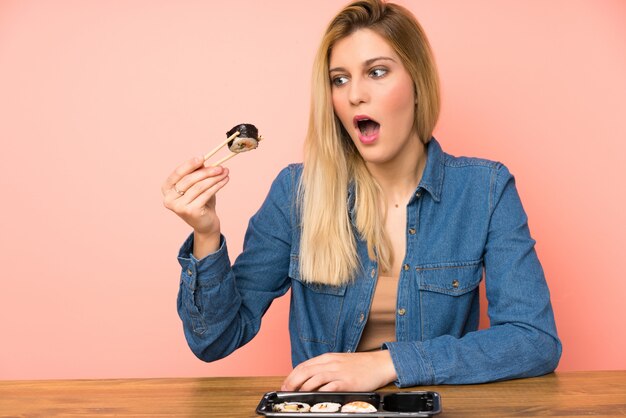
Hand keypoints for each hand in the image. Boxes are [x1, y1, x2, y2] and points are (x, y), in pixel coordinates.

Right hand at [162, 156, 229, 247]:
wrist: (205, 223)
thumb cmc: (200, 201)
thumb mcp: (198, 184)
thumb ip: (197, 173)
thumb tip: (204, 161)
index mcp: (166, 189)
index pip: (177, 173)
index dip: (189, 164)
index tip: (202, 157)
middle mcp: (169, 198)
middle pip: (189, 179)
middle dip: (206, 171)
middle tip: (220, 166)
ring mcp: (178, 206)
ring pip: (199, 186)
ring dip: (214, 178)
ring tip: (225, 172)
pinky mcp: (190, 211)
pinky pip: (206, 194)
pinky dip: (217, 185)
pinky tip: (225, 180)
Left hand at [281, 351, 396, 391]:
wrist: (379, 364)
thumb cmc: (360, 365)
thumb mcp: (339, 362)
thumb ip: (325, 368)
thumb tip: (310, 378)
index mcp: (327, 358)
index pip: (304, 365)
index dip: (291, 375)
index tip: (285, 384)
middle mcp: (331, 363)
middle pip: (305, 371)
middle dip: (292, 382)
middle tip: (286, 391)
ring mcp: (338, 372)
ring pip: (315, 378)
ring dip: (303, 388)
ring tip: (296, 395)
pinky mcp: (347, 382)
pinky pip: (330, 386)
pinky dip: (320, 392)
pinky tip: (315, 397)